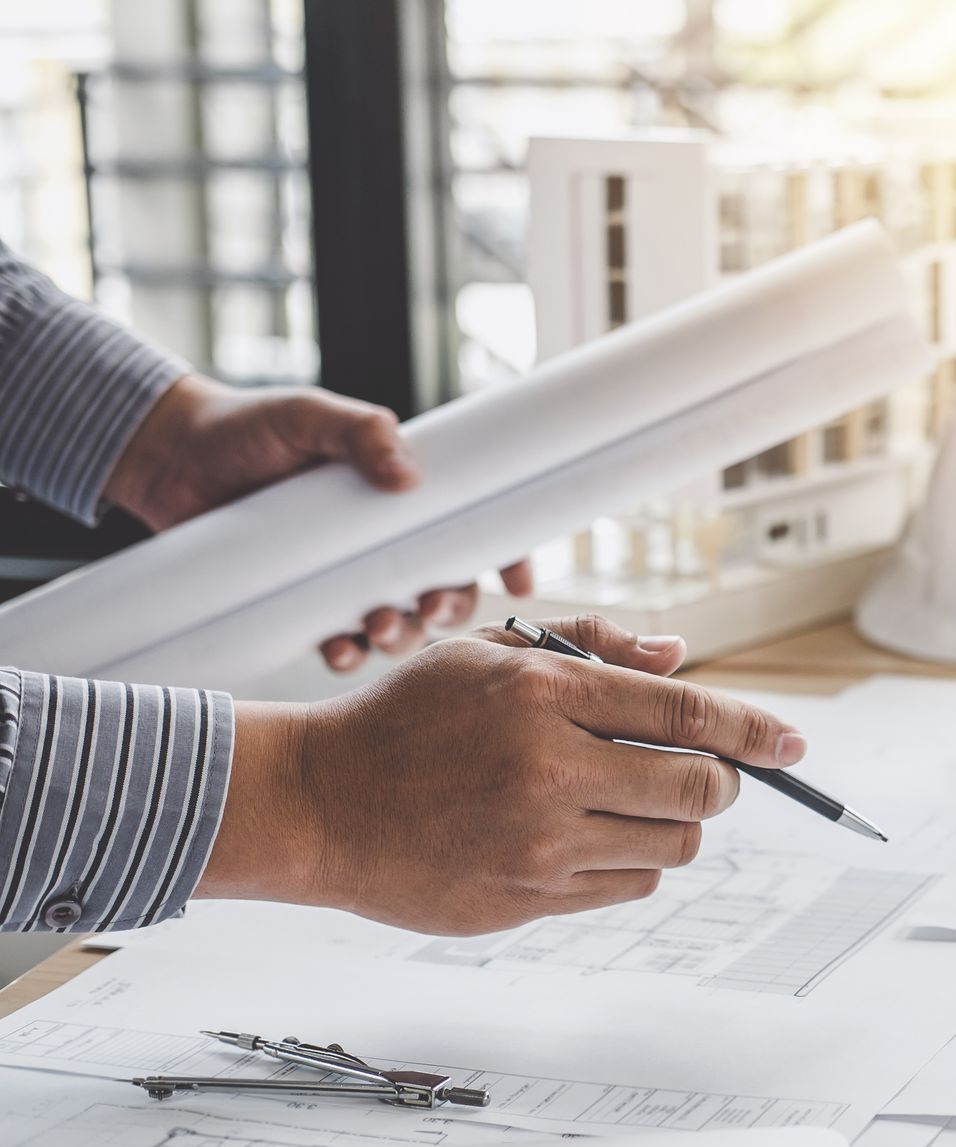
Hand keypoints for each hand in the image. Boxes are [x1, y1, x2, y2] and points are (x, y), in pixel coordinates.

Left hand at [104, 373, 533, 671]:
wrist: (169, 458)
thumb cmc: (247, 427)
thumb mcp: (308, 415)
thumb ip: (361, 431)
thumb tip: (408, 477)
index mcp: (401, 498)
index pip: (474, 531)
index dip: (507, 559)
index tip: (519, 583)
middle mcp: (383, 545)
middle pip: (446, 591)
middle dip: (449, 609)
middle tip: (428, 608)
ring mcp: (346, 580)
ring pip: (400, 626)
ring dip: (401, 636)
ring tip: (377, 627)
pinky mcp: (304, 608)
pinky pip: (341, 645)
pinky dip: (348, 655)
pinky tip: (339, 650)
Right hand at [202, 614, 806, 934]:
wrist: (316, 803)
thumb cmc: (404, 718)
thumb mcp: (489, 651)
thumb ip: (592, 646)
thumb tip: (679, 656)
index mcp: (543, 697)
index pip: (686, 715)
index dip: (754, 729)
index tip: (793, 743)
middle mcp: (548, 774)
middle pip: (697, 791)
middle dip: (719, 780)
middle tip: (703, 770)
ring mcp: (537, 846)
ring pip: (671, 848)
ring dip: (674, 824)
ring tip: (631, 800)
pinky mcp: (524, 901)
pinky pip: (624, 888)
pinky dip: (630, 862)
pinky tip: (589, 835)